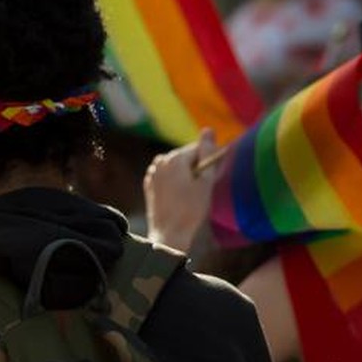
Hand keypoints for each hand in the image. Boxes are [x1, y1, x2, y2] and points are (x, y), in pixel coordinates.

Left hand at [144, 129, 218, 250]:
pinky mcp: (149, 184)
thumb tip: (208, 129)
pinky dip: (175, 182)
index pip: (198, 149)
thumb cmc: (191, 208)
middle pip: (186, 157)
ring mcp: (153, 172)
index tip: (211, 178)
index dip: (208, 162)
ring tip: (191, 195)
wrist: (169, 232)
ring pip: (176, 167)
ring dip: (185, 175)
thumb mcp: (205, 181)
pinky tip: (179, 197)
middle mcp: (160, 161)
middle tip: (202, 189)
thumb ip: (208, 154)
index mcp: (175, 158)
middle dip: (196, 168)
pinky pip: (167, 177)